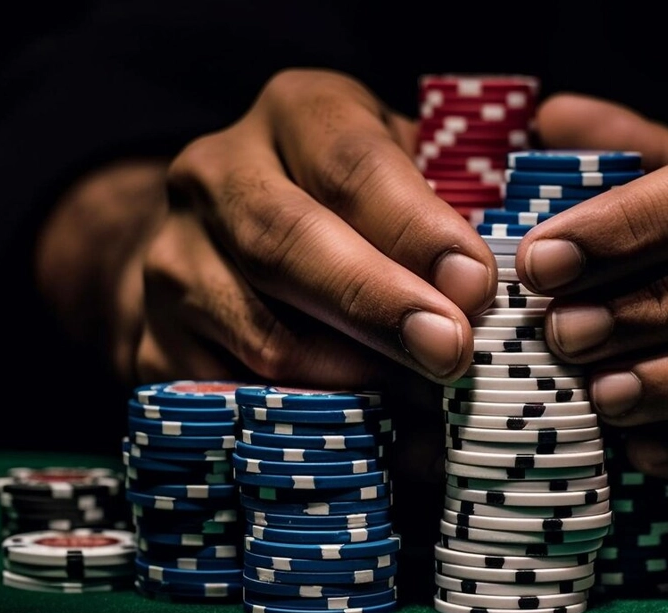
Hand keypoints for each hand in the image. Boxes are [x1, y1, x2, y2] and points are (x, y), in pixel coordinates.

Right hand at [39, 69, 496, 390]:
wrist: (232, 239)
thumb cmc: (360, 206)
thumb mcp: (410, 173)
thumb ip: (459, 204)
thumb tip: (513, 282)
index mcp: (294, 115)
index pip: (350, 165)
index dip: (413, 228)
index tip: (475, 285)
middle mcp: (215, 175)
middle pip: (285, 242)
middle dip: (376, 305)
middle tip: (448, 355)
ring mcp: (171, 263)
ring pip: (257, 333)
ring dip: (349, 379)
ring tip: (424, 407)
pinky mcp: (153, 345)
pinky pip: (230, 400)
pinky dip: (303, 429)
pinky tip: (367, 441)